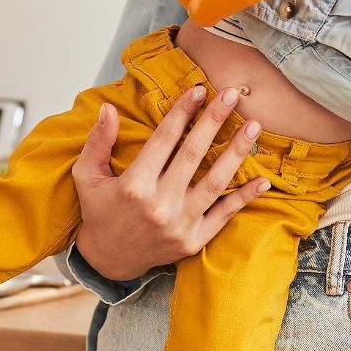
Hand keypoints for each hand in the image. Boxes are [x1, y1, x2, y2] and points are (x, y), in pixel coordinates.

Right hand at [72, 86, 270, 281]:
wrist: (108, 260)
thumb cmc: (99, 211)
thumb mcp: (87, 174)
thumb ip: (99, 141)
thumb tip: (108, 108)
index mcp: (134, 185)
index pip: (164, 139)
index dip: (183, 111)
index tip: (199, 90)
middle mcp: (159, 204)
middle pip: (193, 154)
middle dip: (214, 120)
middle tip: (233, 95)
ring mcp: (180, 224)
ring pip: (215, 182)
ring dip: (236, 152)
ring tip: (254, 126)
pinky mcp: (193, 241)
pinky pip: (224, 215)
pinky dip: (244, 197)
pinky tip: (263, 180)